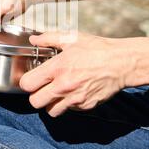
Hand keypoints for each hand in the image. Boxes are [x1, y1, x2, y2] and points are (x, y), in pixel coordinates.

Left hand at [19, 32, 148, 116]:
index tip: (32, 78)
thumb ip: (49, 38)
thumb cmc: (97, 48)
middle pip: (34, 102)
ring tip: (56, 92)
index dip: (26, 82)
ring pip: (50, 111)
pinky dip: (68, 104)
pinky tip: (73, 92)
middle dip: (35, 95)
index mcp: (57, 68)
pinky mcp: (86, 106)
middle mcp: (63, 86)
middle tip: (42, 87)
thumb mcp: (72, 38)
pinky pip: (69, 110)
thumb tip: (33, 40)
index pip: (27, 84)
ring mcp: (75, 98)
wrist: (121, 63)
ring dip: (50, 103)